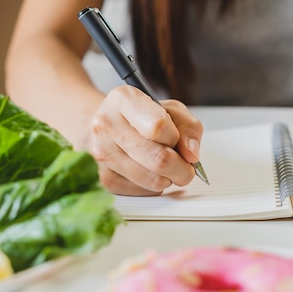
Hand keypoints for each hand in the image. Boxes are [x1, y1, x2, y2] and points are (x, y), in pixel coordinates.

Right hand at [87, 86, 202, 195]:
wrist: (109, 128)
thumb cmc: (144, 118)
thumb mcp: (172, 111)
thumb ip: (189, 128)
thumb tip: (191, 155)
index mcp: (124, 99)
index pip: (158, 126)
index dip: (175, 137)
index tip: (175, 138)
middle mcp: (106, 124)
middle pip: (159, 159)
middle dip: (182, 168)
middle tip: (185, 167)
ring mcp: (101, 152)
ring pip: (153, 180)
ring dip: (168, 178)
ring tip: (165, 167)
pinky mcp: (103, 177)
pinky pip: (142, 192)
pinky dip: (154, 187)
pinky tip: (149, 173)